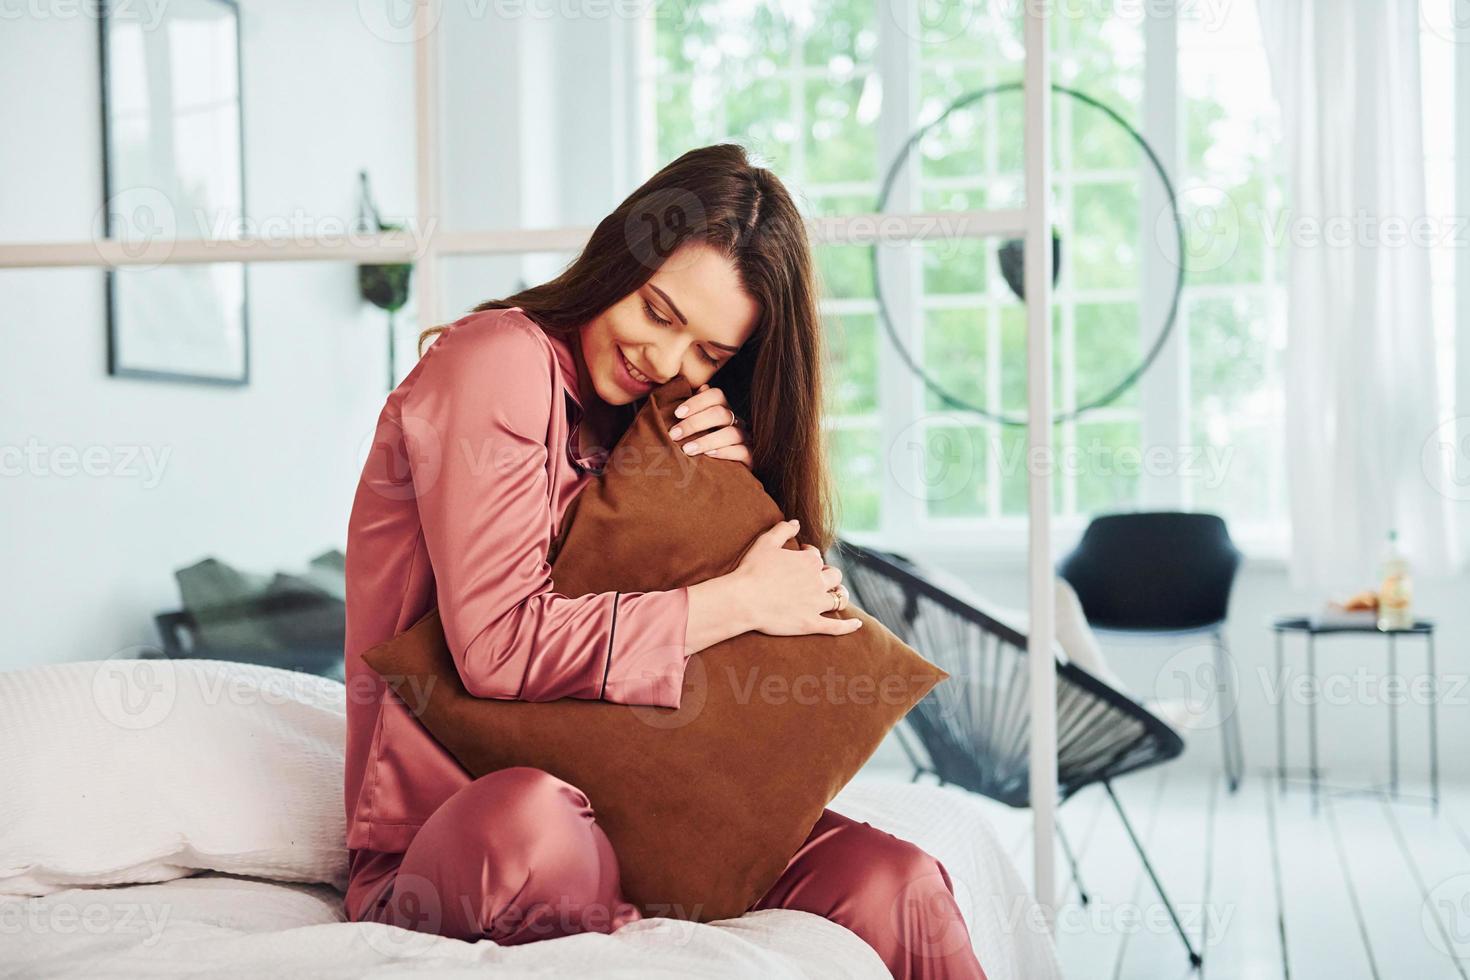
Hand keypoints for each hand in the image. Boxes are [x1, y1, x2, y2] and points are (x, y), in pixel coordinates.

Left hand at [670, 383, 751, 469]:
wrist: (721, 476)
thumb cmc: (701, 447)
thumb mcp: (693, 429)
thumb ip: (687, 413)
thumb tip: (684, 392)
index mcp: (723, 410)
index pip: (716, 396)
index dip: (696, 402)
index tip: (677, 414)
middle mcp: (736, 422)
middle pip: (721, 413)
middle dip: (694, 423)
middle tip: (674, 435)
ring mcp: (745, 439)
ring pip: (731, 433)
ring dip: (706, 440)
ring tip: (687, 449)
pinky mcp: (750, 457)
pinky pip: (742, 451)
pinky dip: (724, 452)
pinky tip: (708, 456)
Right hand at [727, 519, 861, 636]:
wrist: (743, 600)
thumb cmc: (752, 570)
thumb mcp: (765, 542)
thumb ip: (783, 529)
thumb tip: (796, 522)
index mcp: (809, 561)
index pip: (816, 556)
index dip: (809, 555)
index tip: (799, 557)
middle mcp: (818, 582)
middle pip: (834, 576)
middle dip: (829, 575)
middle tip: (819, 578)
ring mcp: (816, 604)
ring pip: (839, 598)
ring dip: (840, 595)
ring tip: (838, 594)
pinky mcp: (811, 624)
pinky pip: (836, 627)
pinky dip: (848, 626)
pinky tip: (857, 625)